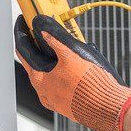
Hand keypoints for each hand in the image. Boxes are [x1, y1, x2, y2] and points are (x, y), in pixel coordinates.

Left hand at [14, 14, 130, 130]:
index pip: (23, 51)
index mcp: (39, 79)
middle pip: (34, 63)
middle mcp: (43, 91)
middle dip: (39, 46)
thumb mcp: (71, 57)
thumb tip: (44, 30)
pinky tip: (74, 68)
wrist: (107, 108)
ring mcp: (54, 99)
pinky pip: (60, 85)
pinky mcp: (66, 104)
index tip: (24, 23)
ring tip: (65, 49)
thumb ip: (56, 42)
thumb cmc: (90, 86)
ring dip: (52, 60)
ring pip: (48, 74)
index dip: (22, 34)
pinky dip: (62, 73)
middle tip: (44, 32)